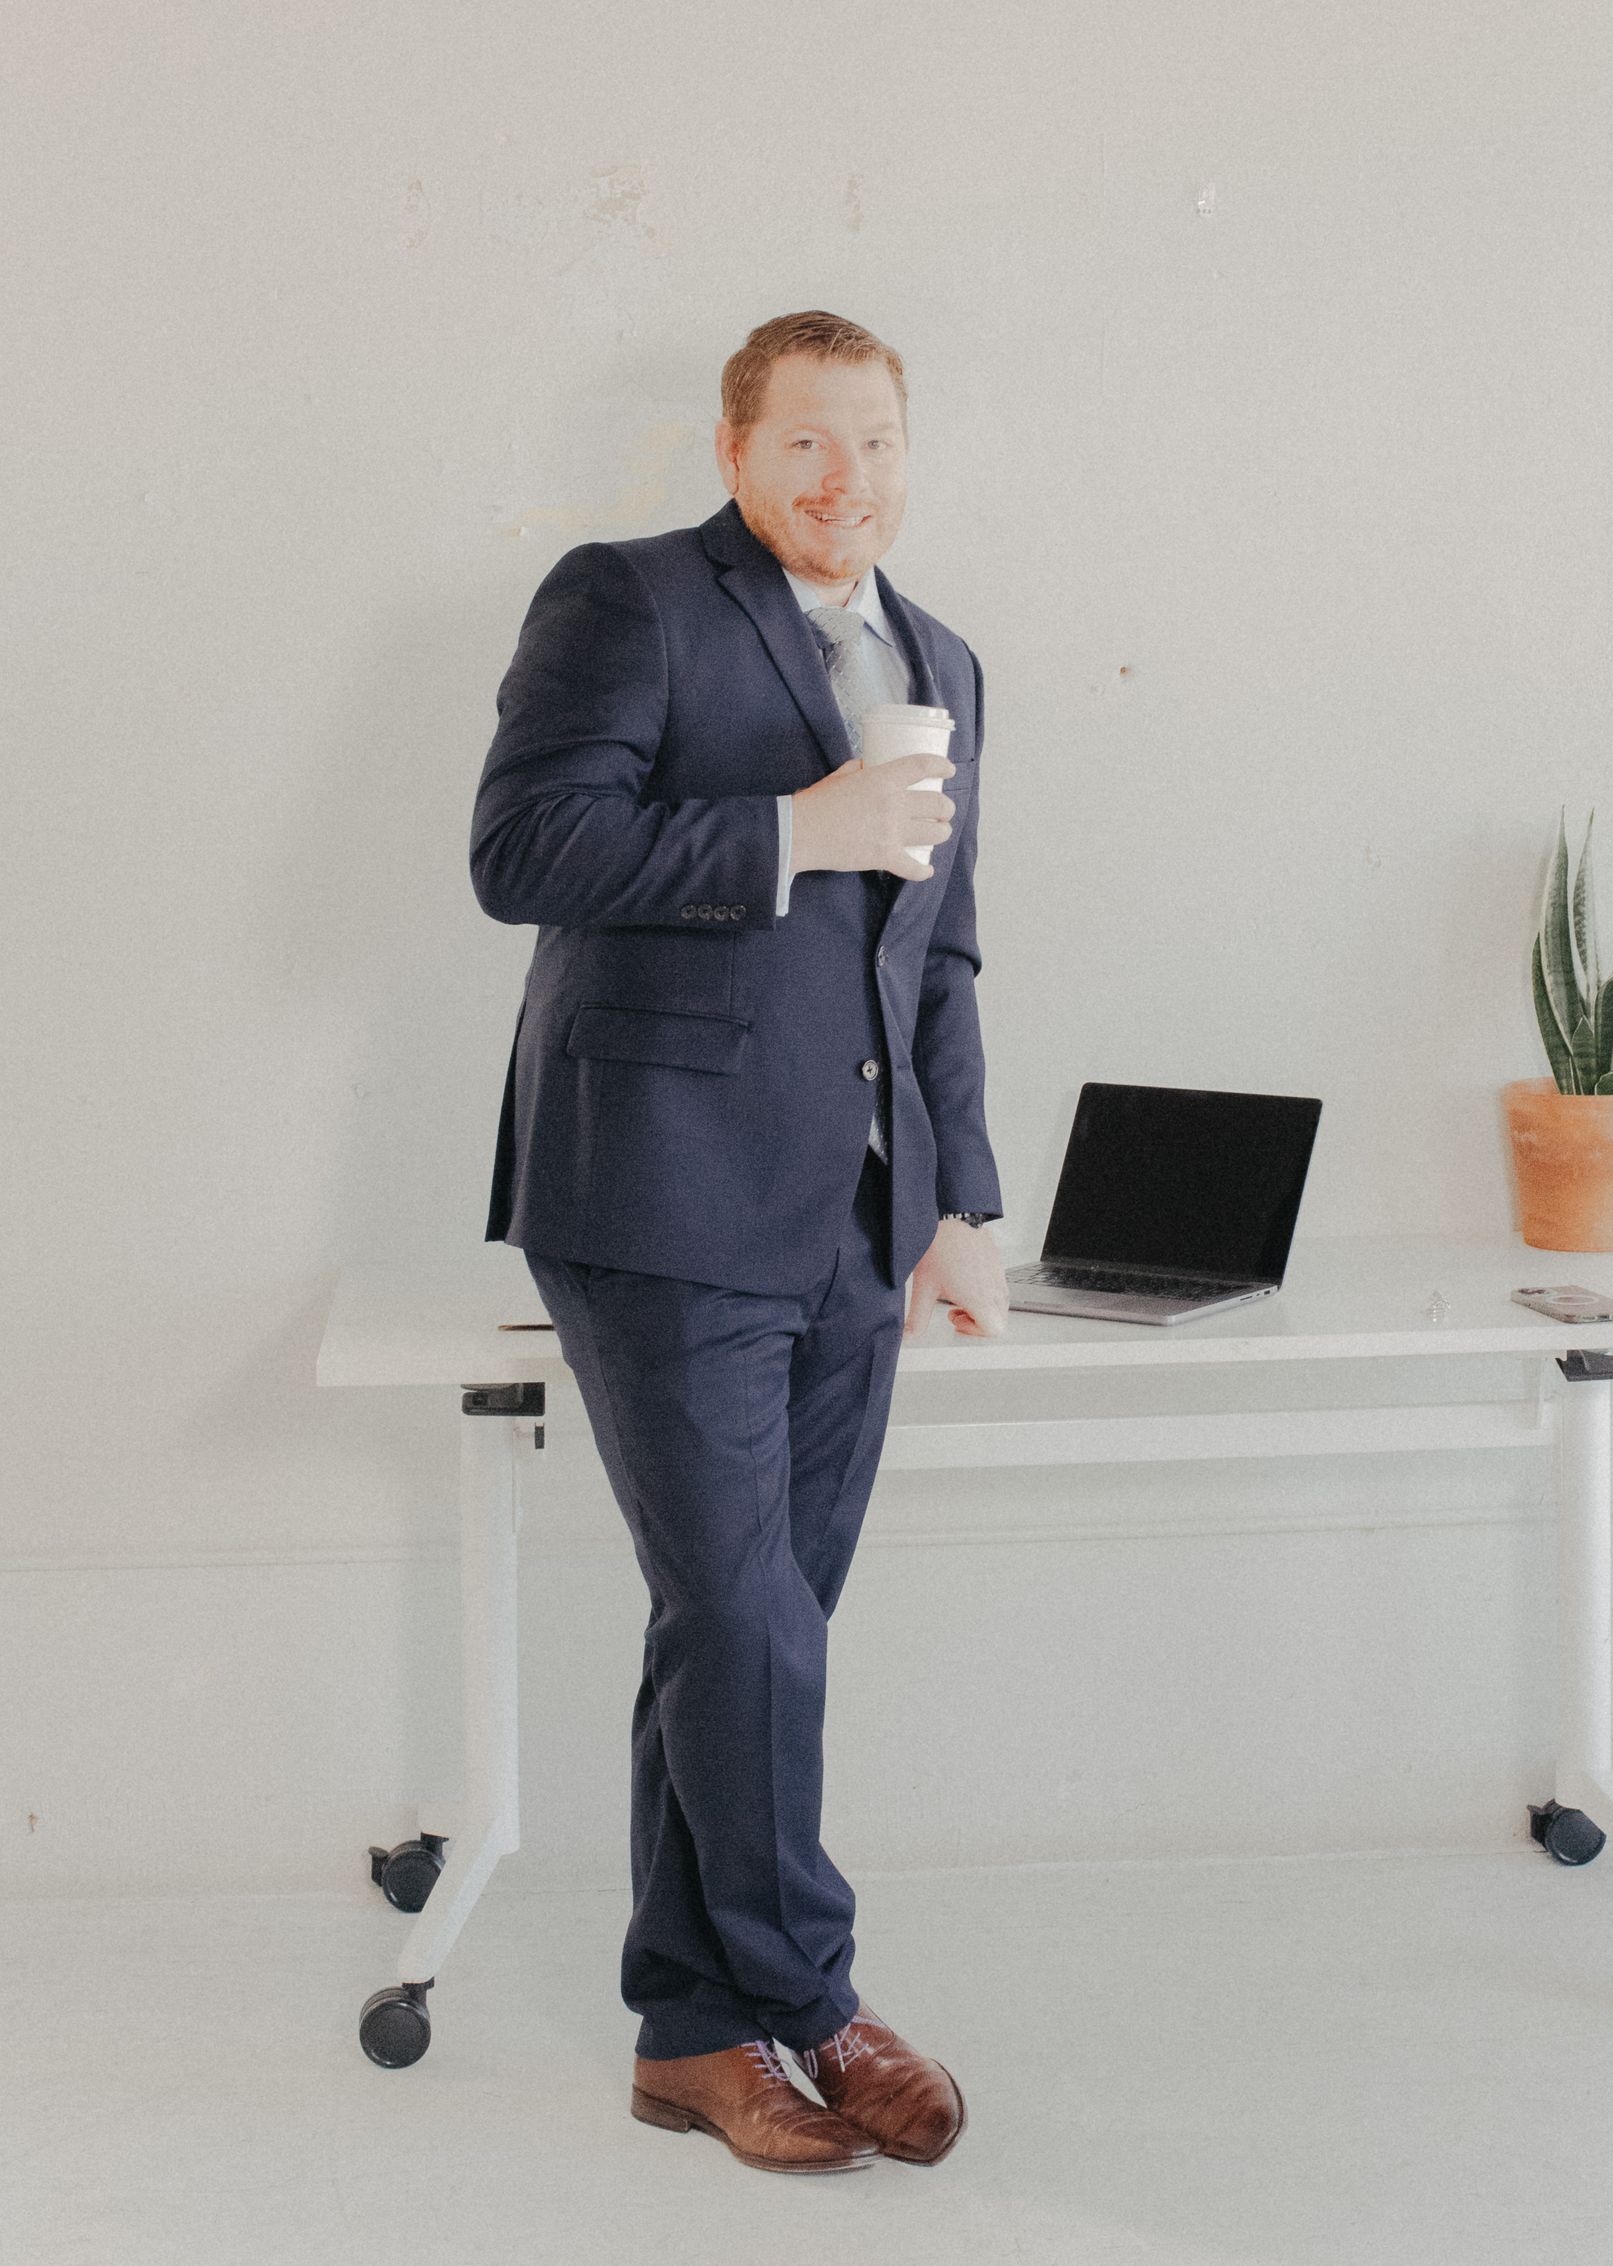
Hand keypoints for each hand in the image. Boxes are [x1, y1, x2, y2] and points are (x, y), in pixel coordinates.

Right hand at [791, 755, 955, 881]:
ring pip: (935, 833)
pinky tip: (928, 869)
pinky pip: (914, 866)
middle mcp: (894, 803)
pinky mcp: (884, 856)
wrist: (801, 832)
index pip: (923, 766)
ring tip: (940, 832)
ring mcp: (892, 832)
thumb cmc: (816, 802)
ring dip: (942, 832)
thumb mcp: (840, 776)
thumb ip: (859, 770)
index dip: (942, 766)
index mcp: (884, 779)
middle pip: (937, 803)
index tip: (949, 770)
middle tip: (944, 810)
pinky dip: (923, 870)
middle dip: (946, 807)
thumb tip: (868, 768)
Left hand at [903, 1218, 1009, 1339]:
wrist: (950, 1215)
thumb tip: (909, 1336)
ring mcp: (998, 1274)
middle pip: (998, 1320)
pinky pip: (998, 1286)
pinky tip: (963, 1280)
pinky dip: (985, 1292)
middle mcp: (994, 1288)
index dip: (974, 1332)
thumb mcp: (923, 1288)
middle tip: (956, 1312)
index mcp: (980, 1298)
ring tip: (958, 1295)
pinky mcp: (997, 1262)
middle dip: (977, 1322)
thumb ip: (917, 1319)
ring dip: (982, 1307)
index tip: (956, 1321)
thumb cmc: (940, 1247)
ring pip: (1000, 1304)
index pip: (994, 1330)